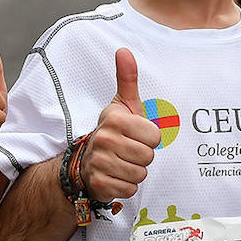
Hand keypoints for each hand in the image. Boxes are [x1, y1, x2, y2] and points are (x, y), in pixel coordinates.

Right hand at [81, 48, 161, 202]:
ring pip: (140, 174)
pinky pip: (130, 189)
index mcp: (115, 119)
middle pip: (149, 156)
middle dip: (143, 156)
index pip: (155, 136)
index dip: (149, 138)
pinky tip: (115, 176)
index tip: (135, 136)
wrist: (85, 162)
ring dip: (135, 172)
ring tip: (122, 163)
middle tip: (128, 151)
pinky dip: (126, 186)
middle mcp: (104, 139)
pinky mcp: (99, 184)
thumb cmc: (113, 132)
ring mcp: (100, 163)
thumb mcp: (122, 105)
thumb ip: (127, 79)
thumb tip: (124, 51)